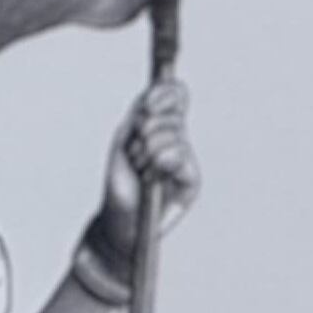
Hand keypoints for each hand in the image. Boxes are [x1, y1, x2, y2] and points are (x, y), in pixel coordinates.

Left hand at [94, 80, 201, 252]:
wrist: (120, 219)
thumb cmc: (120, 182)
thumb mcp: (124, 139)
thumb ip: (140, 113)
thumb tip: (155, 104)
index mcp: (163, 125)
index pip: (177, 94)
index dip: (165, 93)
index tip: (146, 105)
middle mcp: (178, 139)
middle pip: (173, 113)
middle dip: (146, 130)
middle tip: (135, 154)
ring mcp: (187, 159)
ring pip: (174, 134)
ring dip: (148, 152)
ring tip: (141, 171)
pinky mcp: (192, 180)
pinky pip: (180, 156)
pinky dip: (161, 163)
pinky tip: (152, 178)